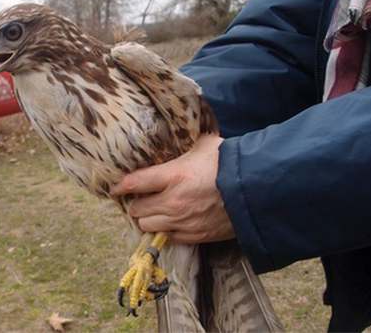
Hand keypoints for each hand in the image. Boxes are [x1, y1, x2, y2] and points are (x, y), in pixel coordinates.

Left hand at [111, 134, 234, 243]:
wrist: (256, 189)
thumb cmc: (230, 162)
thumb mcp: (204, 144)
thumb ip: (184, 143)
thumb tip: (176, 132)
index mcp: (174, 176)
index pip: (135, 183)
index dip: (120, 186)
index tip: (114, 187)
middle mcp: (174, 201)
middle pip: (137, 209)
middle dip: (136, 203)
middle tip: (140, 197)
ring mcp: (183, 221)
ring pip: (148, 226)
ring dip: (147, 218)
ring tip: (153, 211)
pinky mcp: (195, 235)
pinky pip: (168, 238)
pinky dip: (164, 231)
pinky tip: (169, 222)